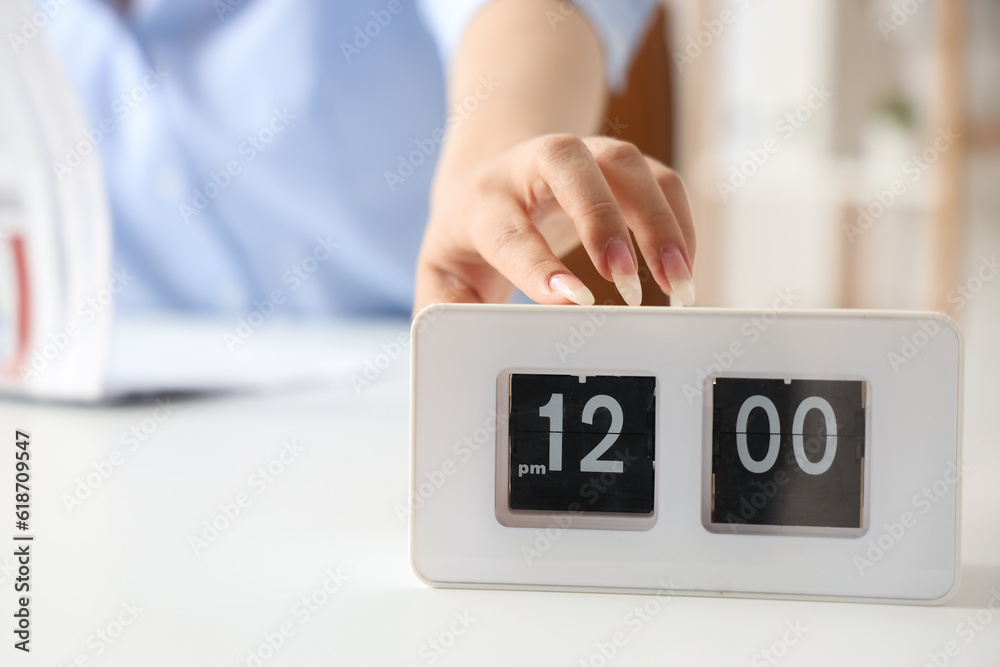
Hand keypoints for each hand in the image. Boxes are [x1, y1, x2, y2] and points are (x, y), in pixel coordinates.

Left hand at [413, 134, 695, 313]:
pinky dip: (679, 221)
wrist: (490, 173)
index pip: (508, 229)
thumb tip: (461, 351)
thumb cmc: (470, 236)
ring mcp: (581, 155)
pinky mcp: (619, 163)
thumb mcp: (442, 272)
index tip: (571, 302)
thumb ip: (445, 312)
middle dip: (602, 222)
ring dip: (658, 222)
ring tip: (677, 284)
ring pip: (626, 164)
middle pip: (569, 165)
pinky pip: (660, 179)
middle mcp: (531, 164)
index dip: (539, 265)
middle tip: (626, 285)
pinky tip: (683, 268)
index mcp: (484, 200)